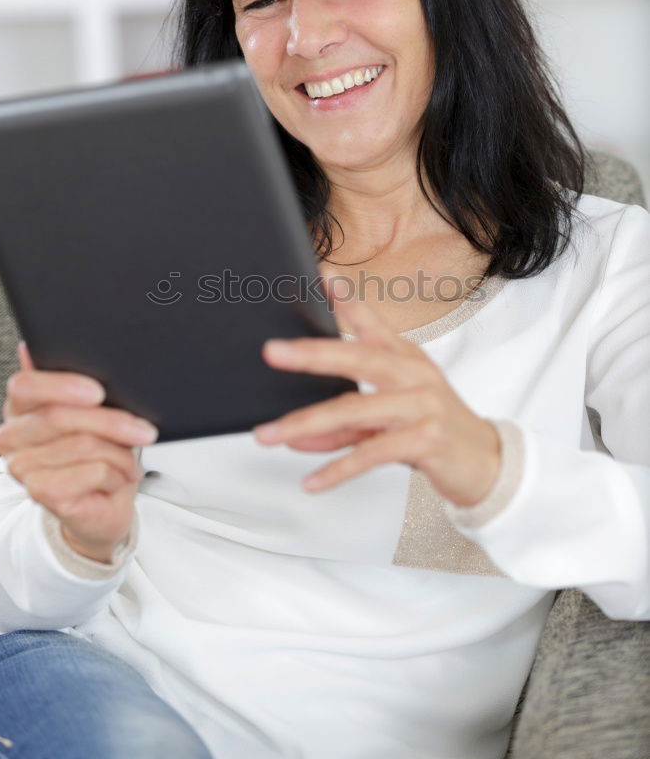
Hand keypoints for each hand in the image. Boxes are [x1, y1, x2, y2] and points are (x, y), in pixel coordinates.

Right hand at [0, 342, 157, 562]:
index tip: (99, 391)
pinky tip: (119, 478)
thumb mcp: (93, 409)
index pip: (25, 385)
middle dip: (112, 422)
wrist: (104, 504)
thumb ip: (72, 380)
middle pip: (61, 416)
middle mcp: (12, 435)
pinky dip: (117, 474)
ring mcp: (22, 466)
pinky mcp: (40, 492)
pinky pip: (91, 471)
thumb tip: (34, 347)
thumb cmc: (99, 452)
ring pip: (83, 445)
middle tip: (145, 430)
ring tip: (131, 459)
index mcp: (20, 406)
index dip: (62, 385)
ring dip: (120, 453)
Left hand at [253, 291, 500, 505]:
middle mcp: (415, 374)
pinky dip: (337, 469)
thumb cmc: (433, 429)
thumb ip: (344, 421)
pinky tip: (312, 482)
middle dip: (312, 355)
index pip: (372, 323)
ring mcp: (423, 405)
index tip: (321, 277)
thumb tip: (295, 434)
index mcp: (406, 358)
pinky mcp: (426, 440)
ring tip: (270, 434)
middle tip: (273, 352)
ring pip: (354, 410)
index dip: (347, 300)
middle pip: (358, 358)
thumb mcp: (390, 415)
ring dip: (306, 424)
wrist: (487, 463)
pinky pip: (371, 454)